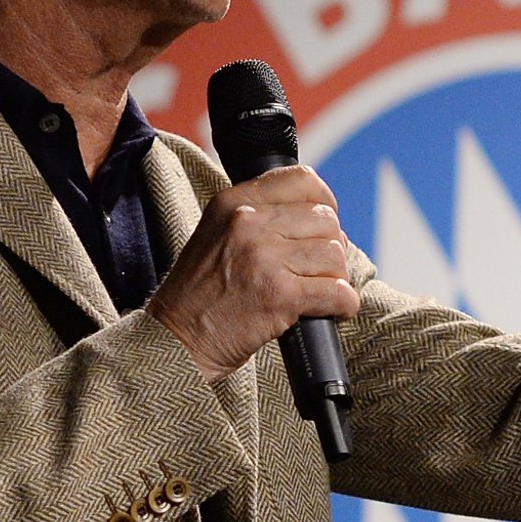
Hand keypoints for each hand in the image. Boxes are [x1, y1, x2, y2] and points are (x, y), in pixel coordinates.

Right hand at [147, 165, 359, 381]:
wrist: (177, 341)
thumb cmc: (201, 294)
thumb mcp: (218, 234)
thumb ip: (259, 216)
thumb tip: (320, 214)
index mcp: (233, 201)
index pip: (303, 180)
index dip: (325, 202)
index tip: (323, 225)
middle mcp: (248, 222)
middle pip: (326, 219)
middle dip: (329, 247)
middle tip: (315, 270)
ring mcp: (265, 257)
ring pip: (335, 254)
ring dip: (335, 278)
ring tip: (318, 292)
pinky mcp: (280, 294)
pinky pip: (338, 292)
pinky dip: (344, 304)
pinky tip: (332, 311)